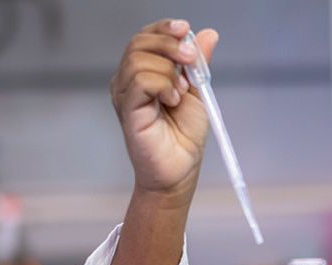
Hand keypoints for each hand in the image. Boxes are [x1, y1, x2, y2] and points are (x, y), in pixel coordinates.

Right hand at [110, 19, 218, 196]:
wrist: (180, 169)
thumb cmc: (184, 136)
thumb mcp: (197, 92)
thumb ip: (198, 64)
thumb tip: (208, 35)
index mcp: (143, 72)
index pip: (146, 37)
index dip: (165, 28)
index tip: (186, 30)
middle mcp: (128, 80)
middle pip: (139, 42)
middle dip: (169, 44)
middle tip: (190, 60)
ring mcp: (124, 94)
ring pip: (139, 59)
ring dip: (168, 70)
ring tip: (181, 93)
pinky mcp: (126, 109)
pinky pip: (140, 81)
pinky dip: (162, 85)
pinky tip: (173, 100)